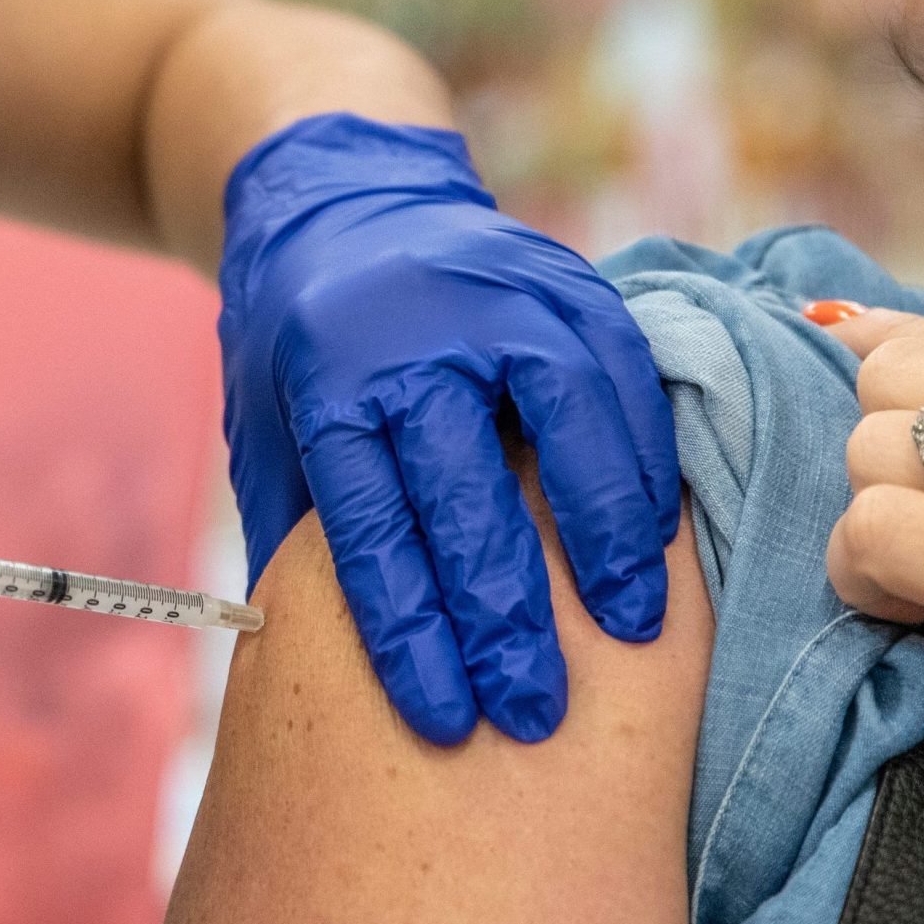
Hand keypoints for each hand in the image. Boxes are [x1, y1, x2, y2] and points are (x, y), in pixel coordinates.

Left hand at [219, 114, 681, 744]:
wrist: (348, 201)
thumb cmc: (304, 350)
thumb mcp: (267, 431)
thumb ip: (294, 535)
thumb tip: (304, 674)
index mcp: (328, 379)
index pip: (369, 521)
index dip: (407, 630)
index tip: (445, 722)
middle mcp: (414, 334)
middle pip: (465, 489)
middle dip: (504, 613)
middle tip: (537, 712)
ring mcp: (500, 298)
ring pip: (567, 422)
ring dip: (604, 535)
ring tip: (631, 630)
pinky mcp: (568, 282)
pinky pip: (624, 378)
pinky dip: (644, 464)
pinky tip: (656, 541)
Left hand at [821, 308, 923, 884]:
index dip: (899, 392)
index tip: (880, 439)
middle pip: (899, 374)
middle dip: (881, 457)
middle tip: (921, 545)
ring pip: (875, 445)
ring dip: (870, 526)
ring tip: (920, 596)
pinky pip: (880, 531)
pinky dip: (865, 578)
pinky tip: (913, 623)